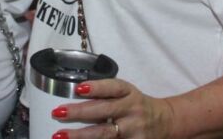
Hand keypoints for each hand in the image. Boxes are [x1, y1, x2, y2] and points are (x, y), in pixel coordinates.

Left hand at [51, 79, 173, 138]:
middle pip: (105, 111)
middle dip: (80, 112)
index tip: (79, 88)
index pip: (113, 88)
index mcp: (129, 93)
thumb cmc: (137, 106)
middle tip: (58, 112)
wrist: (165, 122)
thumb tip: (75, 95)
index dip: (96, 88)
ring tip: (60, 135)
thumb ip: (106, 94)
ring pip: (105, 133)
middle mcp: (132, 110)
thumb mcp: (127, 94)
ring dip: (81, 135)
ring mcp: (133, 130)